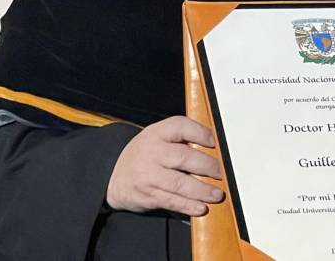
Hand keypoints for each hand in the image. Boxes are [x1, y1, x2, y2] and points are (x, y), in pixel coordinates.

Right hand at [106, 115, 224, 215]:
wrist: (114, 177)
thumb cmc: (143, 155)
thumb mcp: (155, 138)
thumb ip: (179, 139)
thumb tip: (213, 148)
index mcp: (156, 133)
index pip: (180, 126)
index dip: (200, 133)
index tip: (214, 142)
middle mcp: (151, 152)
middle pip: (183, 157)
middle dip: (207, 166)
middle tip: (220, 172)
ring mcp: (148, 175)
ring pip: (179, 183)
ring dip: (202, 190)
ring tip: (216, 194)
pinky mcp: (148, 195)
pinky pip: (172, 201)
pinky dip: (188, 205)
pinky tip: (201, 207)